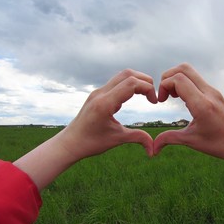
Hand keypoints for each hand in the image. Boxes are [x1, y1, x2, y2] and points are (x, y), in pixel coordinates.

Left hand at [14, 69, 156, 190]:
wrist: (69, 143)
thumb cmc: (90, 143)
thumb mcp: (117, 139)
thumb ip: (138, 138)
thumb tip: (154, 150)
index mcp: (105, 103)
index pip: (131, 83)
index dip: (148, 88)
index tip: (154, 102)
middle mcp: (101, 93)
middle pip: (128, 74)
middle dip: (145, 81)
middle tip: (153, 96)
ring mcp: (98, 92)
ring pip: (122, 76)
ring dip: (137, 81)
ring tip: (146, 95)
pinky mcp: (98, 94)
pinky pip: (116, 82)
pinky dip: (129, 85)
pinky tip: (133, 97)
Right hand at [154, 63, 223, 161]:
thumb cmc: (219, 144)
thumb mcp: (191, 141)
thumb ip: (169, 139)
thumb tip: (153, 148)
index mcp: (202, 105)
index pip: (178, 79)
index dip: (164, 85)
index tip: (161, 101)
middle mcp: (209, 93)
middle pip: (183, 68)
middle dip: (167, 77)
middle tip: (164, 94)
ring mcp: (213, 91)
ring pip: (190, 71)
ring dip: (176, 79)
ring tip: (173, 96)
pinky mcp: (215, 92)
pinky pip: (196, 79)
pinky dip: (184, 83)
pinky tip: (183, 99)